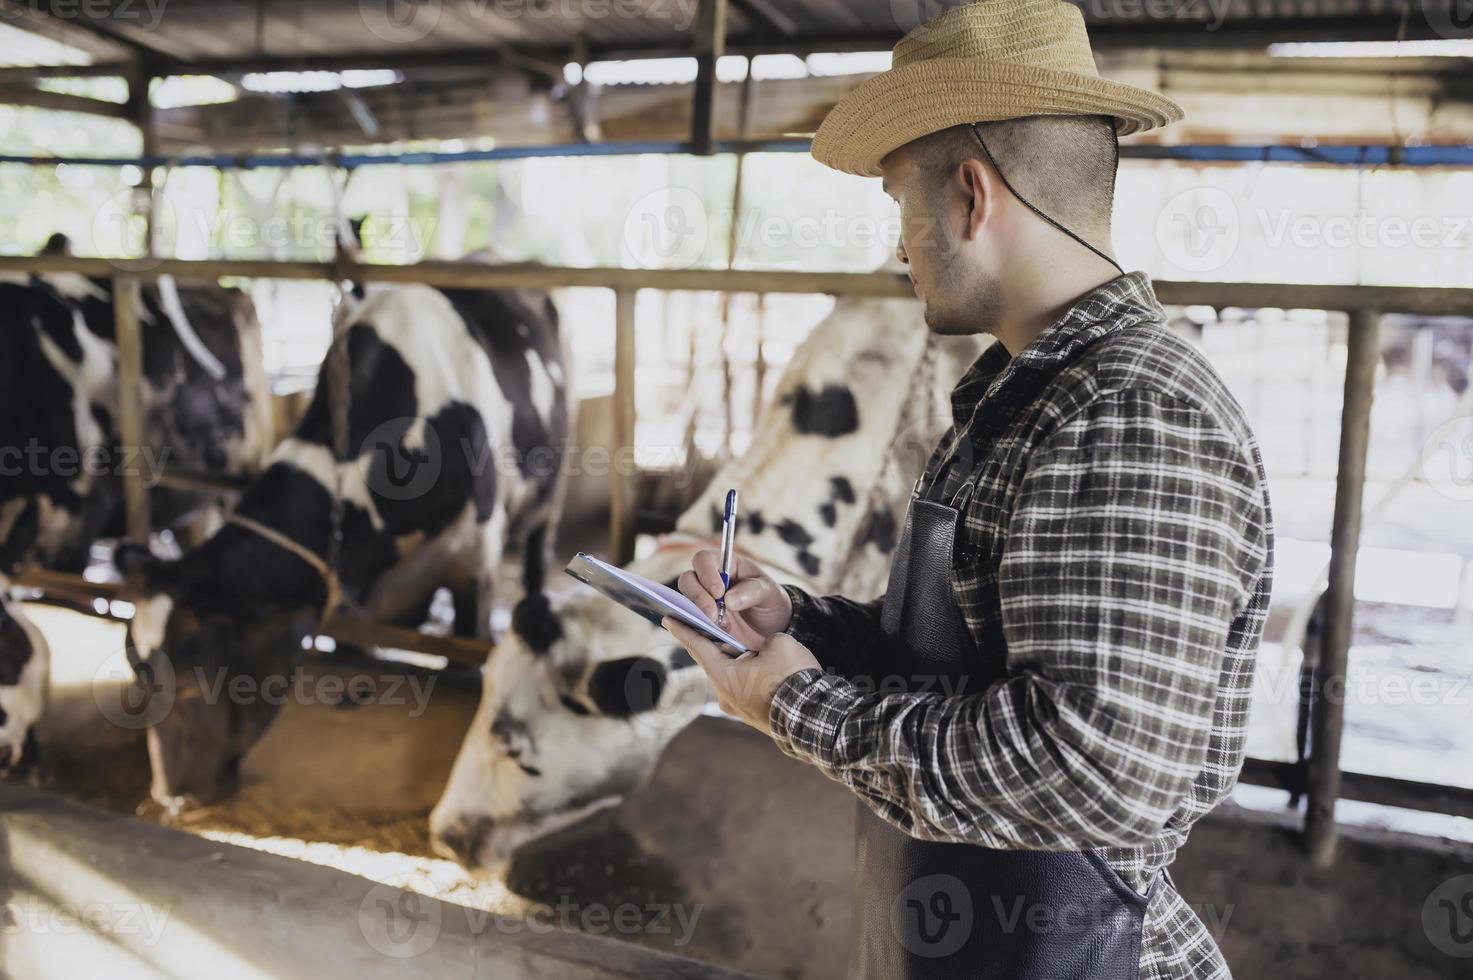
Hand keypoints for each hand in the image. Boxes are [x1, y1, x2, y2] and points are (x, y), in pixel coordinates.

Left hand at [662, 618, 818, 734]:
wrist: (814, 718)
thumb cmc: (792, 677)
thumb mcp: (778, 642)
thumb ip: (763, 640)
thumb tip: (764, 651)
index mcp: (723, 675)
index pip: (697, 646)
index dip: (683, 629)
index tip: (667, 619)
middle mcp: (725, 695)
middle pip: (714, 662)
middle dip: (713, 644)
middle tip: (704, 626)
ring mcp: (739, 710)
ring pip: (733, 678)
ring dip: (738, 663)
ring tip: (747, 648)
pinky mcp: (755, 718)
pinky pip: (748, 692)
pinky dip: (751, 679)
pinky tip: (765, 671)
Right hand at [677, 549, 792, 651]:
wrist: (772, 628)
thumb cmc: (770, 602)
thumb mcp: (769, 592)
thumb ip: (752, 591)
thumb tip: (729, 599)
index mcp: (725, 565)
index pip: (704, 559)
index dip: (706, 574)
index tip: (718, 592)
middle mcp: (708, 581)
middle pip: (688, 580)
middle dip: (698, 597)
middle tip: (713, 614)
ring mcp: (702, 602)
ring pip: (684, 602)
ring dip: (697, 615)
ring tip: (719, 626)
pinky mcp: (700, 622)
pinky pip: (688, 623)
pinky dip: (695, 628)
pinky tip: (711, 634)